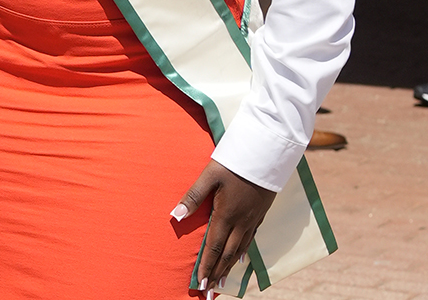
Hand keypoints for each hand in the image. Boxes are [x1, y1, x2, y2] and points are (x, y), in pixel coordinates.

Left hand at [172, 159, 275, 293]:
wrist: (265, 155)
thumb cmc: (233, 163)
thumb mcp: (209, 176)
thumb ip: (192, 197)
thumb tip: (175, 215)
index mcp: (225, 215)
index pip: (213, 248)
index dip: (207, 267)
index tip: (200, 284)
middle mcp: (240, 222)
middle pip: (227, 255)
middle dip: (218, 274)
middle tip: (210, 293)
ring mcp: (252, 220)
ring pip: (240, 250)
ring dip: (230, 268)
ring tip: (223, 284)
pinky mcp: (259, 215)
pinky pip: (250, 240)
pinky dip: (243, 253)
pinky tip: (240, 260)